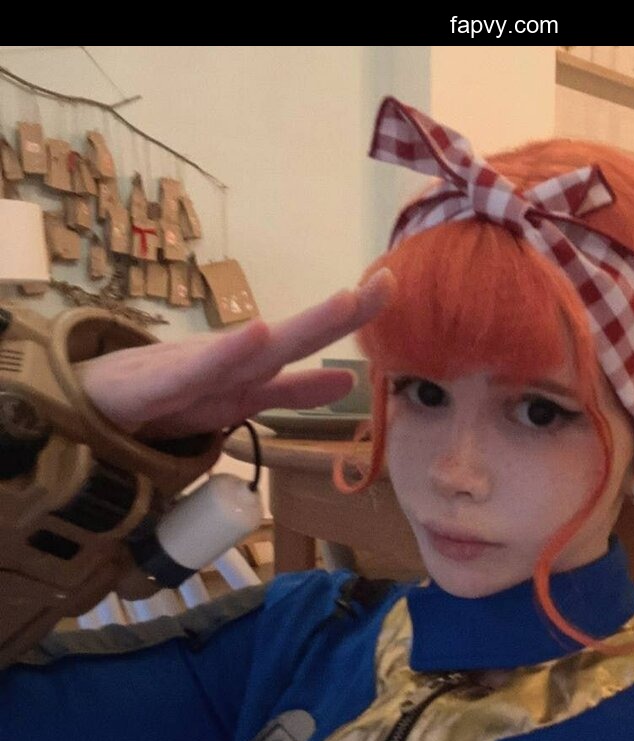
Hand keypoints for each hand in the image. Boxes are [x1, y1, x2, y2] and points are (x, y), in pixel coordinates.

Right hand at [75, 269, 393, 438]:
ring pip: (253, 351)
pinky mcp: (155, 388)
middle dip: (339, 313)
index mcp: (250, 367)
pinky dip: (227, 355)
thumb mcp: (241, 399)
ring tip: (345, 302)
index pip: (307, 341)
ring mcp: (193, 371)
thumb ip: (293, 391)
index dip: (349, 317)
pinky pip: (195, 373)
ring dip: (300, 329)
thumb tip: (348, 380)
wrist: (87, 410)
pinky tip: (257, 333)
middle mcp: (228, 361)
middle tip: (387, 284)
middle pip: (290, 337)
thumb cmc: (166, 397)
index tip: (392, 285)